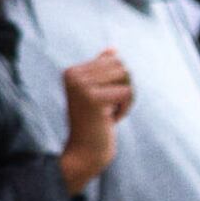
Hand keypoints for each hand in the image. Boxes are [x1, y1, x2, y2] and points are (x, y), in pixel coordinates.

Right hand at [58, 52, 132, 193]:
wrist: (85, 151)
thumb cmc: (94, 122)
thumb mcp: (97, 93)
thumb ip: (102, 71)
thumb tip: (112, 49)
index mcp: (71, 71)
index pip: (114, 61)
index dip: (117, 83)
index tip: (102, 101)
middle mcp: (72, 75)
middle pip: (121, 67)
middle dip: (123, 89)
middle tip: (107, 109)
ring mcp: (81, 86)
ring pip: (126, 78)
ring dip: (125, 99)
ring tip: (107, 113)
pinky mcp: (93, 98)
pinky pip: (128, 93)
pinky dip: (125, 108)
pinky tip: (110, 120)